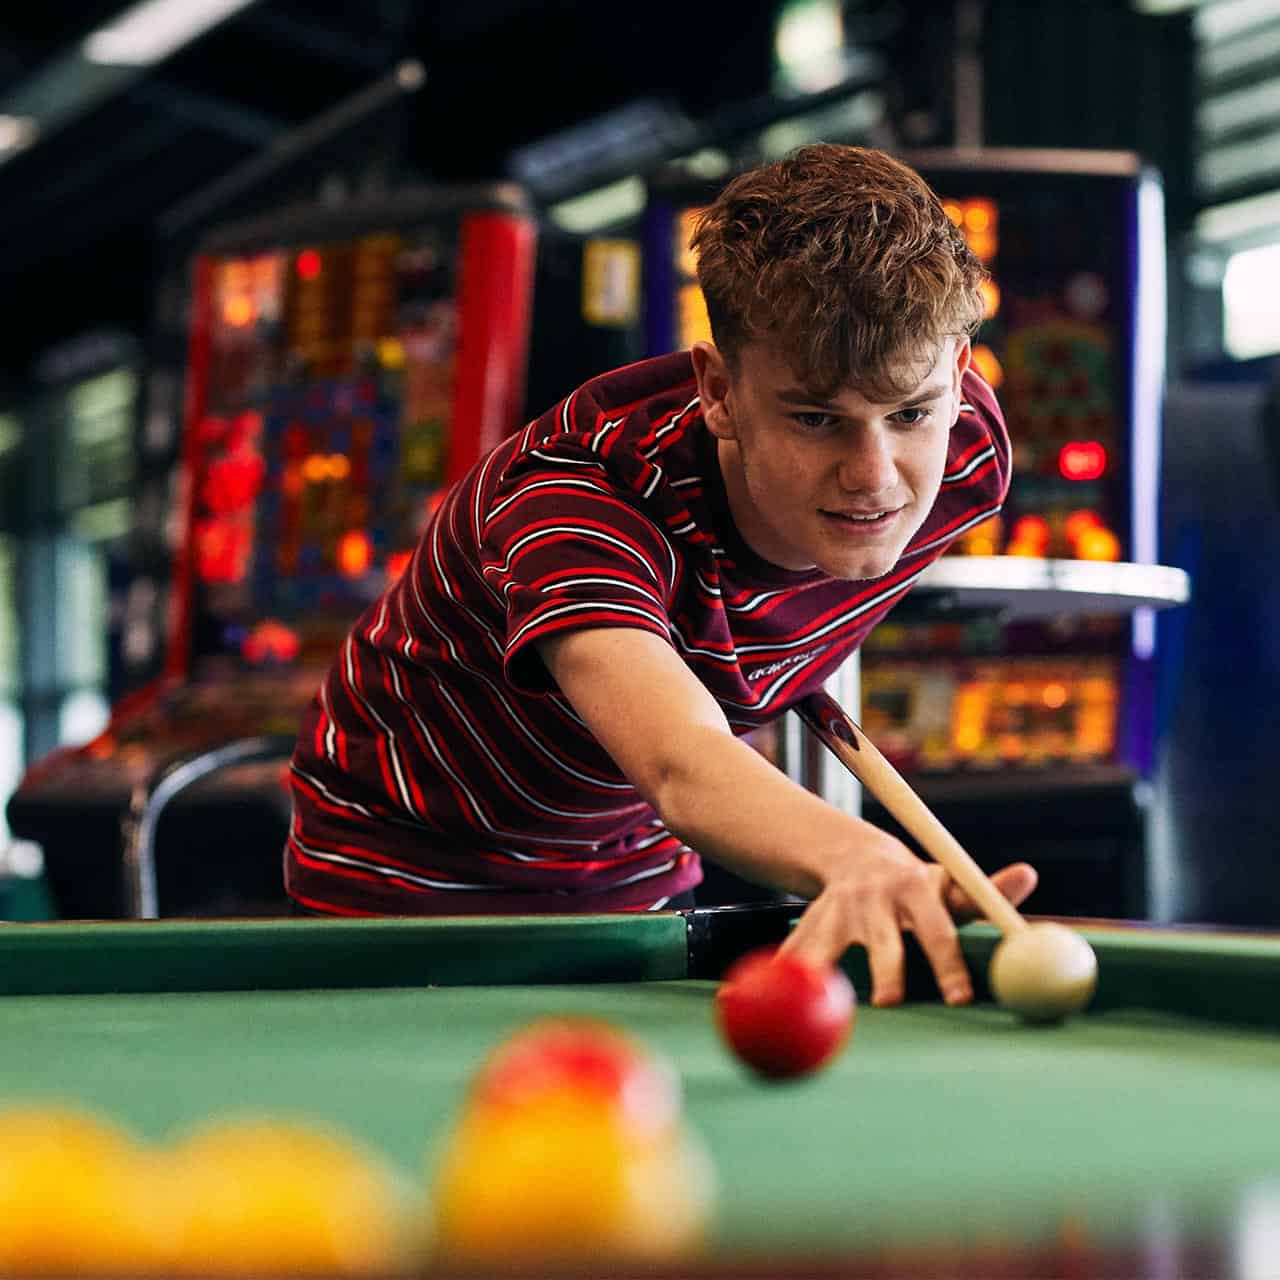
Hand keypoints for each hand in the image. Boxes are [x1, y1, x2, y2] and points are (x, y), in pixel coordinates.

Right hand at [778, 834, 1036, 1007]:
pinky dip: (775, 980)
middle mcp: (872, 901)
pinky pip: (790, 959)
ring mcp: (834, 914)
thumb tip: (1030, 875)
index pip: (937, 929)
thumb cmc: (917, 887)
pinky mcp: (806, 930)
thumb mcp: (950, 886)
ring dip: (819, 974)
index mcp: (914, 889)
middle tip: (890, 1003)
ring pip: (828, 948)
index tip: (960, 998)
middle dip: (886, 970)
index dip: (948, 963)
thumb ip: (986, 891)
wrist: (853, 859)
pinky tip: (755, 1002)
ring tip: (812, 1005)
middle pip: (884, 942)